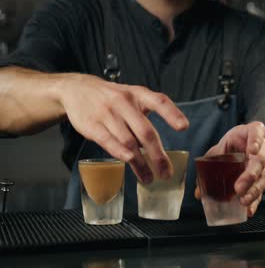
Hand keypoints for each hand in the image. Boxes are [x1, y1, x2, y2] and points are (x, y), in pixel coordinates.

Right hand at [58, 74, 188, 182]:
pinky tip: (130, 163)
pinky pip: (109, 142)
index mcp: (138, 94)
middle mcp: (124, 102)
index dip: (172, 114)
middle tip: (166, 173)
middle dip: (158, 156)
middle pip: (146, 132)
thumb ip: (145, 120)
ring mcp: (107, 113)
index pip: (159, 101)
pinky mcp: (92, 125)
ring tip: (149, 178)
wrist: (77, 89)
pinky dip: (120, 154)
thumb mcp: (132, 99)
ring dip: (141, 163)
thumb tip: (159, 151)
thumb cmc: (112, 99)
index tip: (184, 127)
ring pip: (129, 142)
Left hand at [195, 121, 264, 216]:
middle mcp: (261, 149)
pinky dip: (255, 201)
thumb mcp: (219, 150)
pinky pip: (261, 191)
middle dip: (250, 175)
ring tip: (243, 201)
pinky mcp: (263, 179)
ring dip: (253, 191)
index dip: (256, 141)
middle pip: (260, 161)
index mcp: (250, 133)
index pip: (257, 131)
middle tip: (239, 187)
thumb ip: (208, 166)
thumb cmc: (232, 147)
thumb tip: (198, 192)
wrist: (245, 151)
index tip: (251, 151)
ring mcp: (264, 165)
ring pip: (263, 177)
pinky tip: (248, 210)